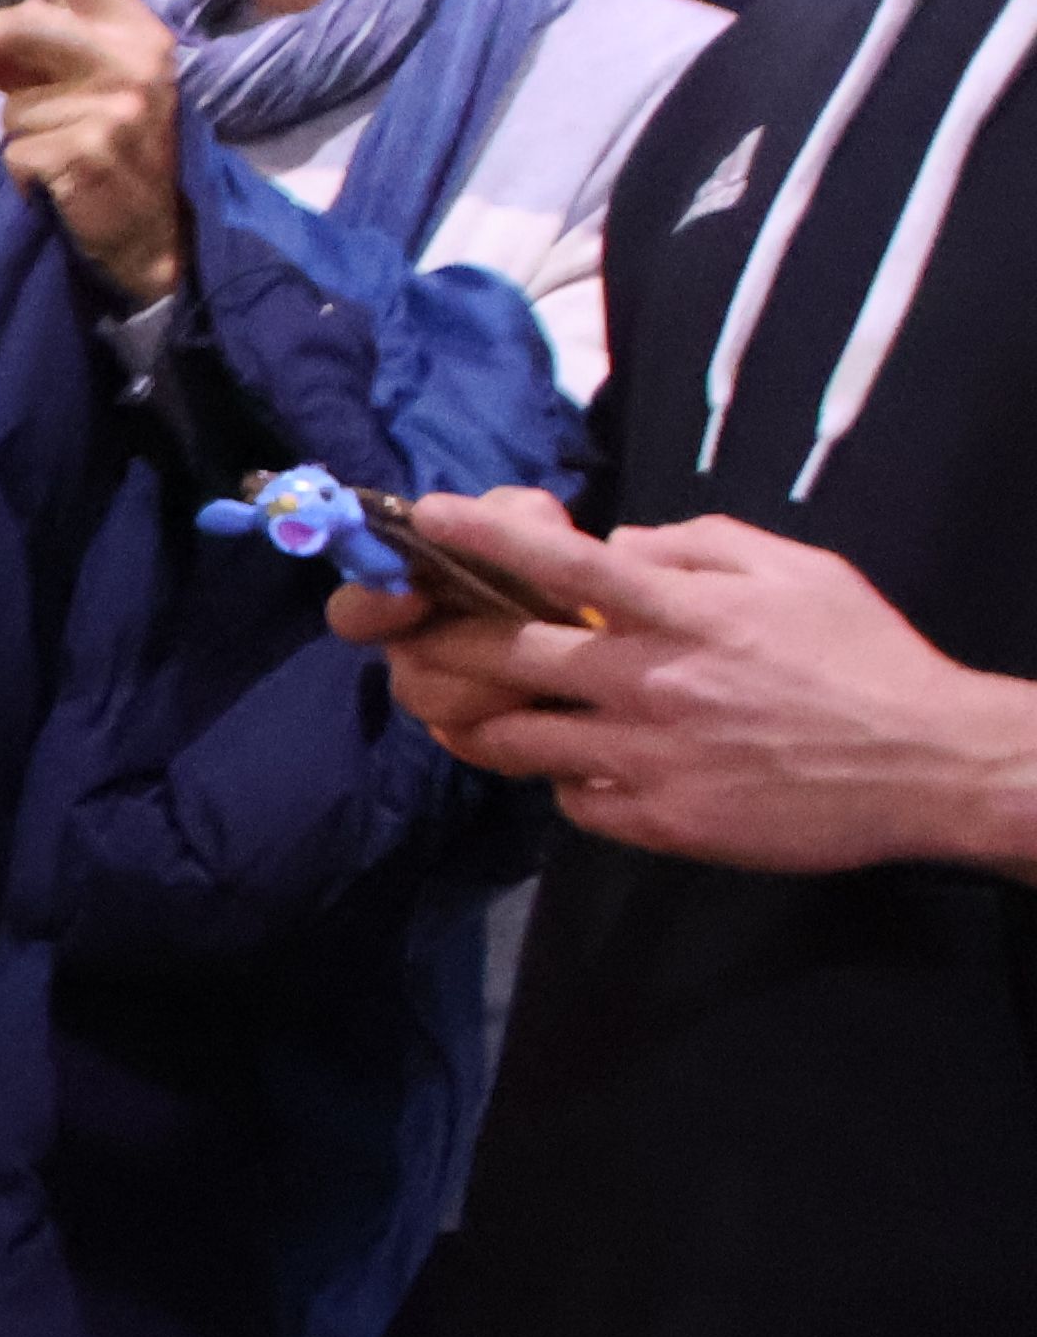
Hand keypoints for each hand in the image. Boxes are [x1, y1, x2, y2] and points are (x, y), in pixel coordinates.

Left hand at [0, 0, 187, 306]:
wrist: (159, 232)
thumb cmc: (119, 148)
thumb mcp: (96, 83)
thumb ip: (42, 50)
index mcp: (134, 29)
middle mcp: (130, 57)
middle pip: (23, 24)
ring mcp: (113, 105)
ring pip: (13, 101)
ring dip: (18, 132)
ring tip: (60, 149)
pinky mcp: (87, 152)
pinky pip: (16, 152)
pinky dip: (23, 174)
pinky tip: (59, 183)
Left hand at [330, 496, 1036, 875]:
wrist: (926, 767)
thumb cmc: (862, 658)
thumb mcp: (796, 571)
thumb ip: (698, 547)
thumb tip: (615, 546)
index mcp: (685, 613)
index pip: (562, 562)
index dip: (484, 537)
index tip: (424, 516)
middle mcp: (649, 682)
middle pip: (502, 656)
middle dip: (440, 642)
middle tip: (410, 637)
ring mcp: (646, 758)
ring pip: (511, 738)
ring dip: (475, 719)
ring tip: (462, 705)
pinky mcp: (656, 821)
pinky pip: (569, 796)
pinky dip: (559, 777)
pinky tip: (572, 762)